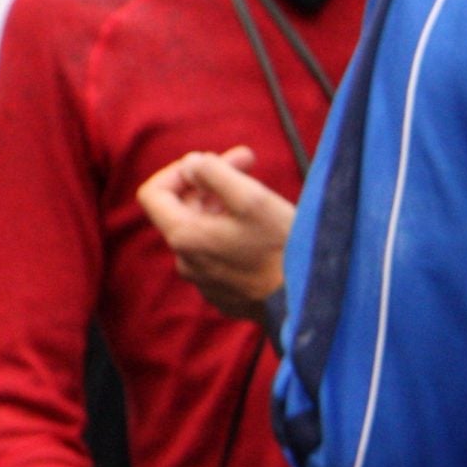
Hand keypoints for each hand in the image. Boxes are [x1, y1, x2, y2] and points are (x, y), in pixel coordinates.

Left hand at [136, 147, 294, 320]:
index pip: (153, 193)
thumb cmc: (283, 249)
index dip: (178, 171)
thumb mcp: (251, 199)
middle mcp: (186, 262)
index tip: (211, 162)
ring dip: (224, 205)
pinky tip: (262, 226)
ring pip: (203, 231)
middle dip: (210, 181)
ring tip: (258, 192)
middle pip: (182, 209)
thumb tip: (191, 162)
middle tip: (248, 161)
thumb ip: (214, 173)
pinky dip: (233, 232)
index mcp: (184, 238)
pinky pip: (218, 253)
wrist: (313, 305)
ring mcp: (205, 281)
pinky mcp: (226, 292)